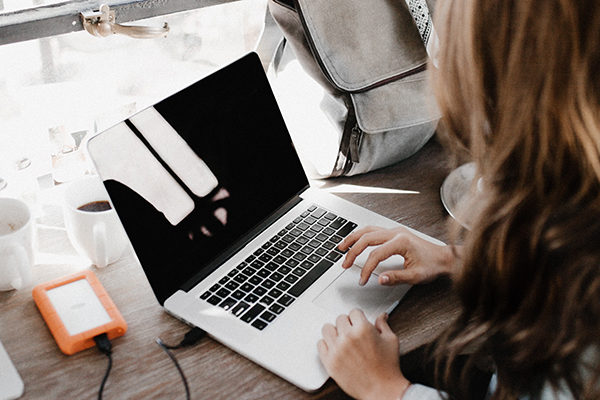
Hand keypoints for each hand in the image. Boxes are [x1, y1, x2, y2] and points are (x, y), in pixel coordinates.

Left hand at [317, 309, 409, 399]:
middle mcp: (348, 337)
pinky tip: (335, 348)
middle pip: (340, 319)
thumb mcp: (390, 341)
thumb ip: (383, 325)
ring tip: (342, 339)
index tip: (359, 322)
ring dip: (335, 332)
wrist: (382, 390)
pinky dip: (326, 345)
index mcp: (363, 329)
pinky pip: (320, 344)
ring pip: (327, 329)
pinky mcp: (329, 362)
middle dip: (347, 324)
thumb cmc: (388, 367)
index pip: (353, 312)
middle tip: (352, 332)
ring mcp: (337, 349)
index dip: (358, 318)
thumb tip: (382, 316)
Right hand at [338, 226, 454, 285]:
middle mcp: (396, 233)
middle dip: (353, 251)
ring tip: (342, 247)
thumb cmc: (433, 265)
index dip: (366, 268)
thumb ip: (396, 277)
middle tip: (345, 264)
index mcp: (401, 242)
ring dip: (353, 238)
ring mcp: (395, 231)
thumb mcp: (415, 276)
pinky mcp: (395, 233)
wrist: (444, 258)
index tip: (362, 280)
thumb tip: (380, 279)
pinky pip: (373, 230)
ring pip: (368, 230)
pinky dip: (361, 235)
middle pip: (367, 238)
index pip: (376, 254)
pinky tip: (355, 241)